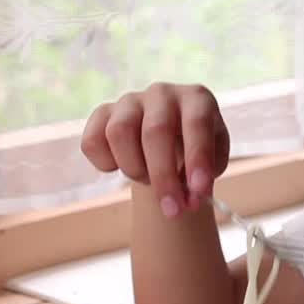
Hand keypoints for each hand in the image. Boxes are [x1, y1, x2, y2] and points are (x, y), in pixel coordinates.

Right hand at [81, 83, 229, 216]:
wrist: (170, 142)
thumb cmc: (194, 152)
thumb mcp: (211, 163)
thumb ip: (202, 180)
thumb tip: (187, 199)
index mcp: (196, 99)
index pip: (197, 123)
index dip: (198, 158)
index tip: (199, 191)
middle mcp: (162, 93)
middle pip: (155, 131)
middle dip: (164, 177)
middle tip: (172, 210)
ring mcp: (129, 100)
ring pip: (119, 133)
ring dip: (134, 168)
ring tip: (146, 178)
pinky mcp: (103, 113)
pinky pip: (92, 141)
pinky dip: (105, 164)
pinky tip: (122, 166)